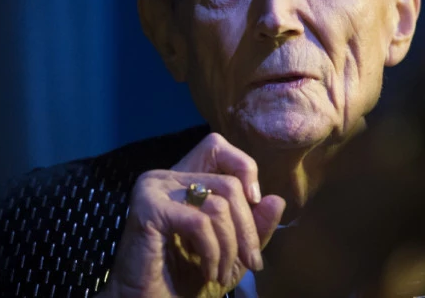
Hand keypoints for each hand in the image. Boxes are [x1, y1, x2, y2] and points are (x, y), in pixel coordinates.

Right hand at [103, 132, 285, 297]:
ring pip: (218, 204)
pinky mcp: (147, 209)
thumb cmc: (187, 278)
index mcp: (182, 178)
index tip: (256, 202)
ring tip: (224, 273)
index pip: (217, 146)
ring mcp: (153, 189)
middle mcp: (165, 176)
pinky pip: (199, 222)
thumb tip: (277, 200)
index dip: (243, 168)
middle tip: (251, 262)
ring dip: (230, 246)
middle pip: (228, 183)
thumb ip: (255, 225)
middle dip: (247, 227)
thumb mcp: (233, 251)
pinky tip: (208, 271)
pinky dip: (212, 252)